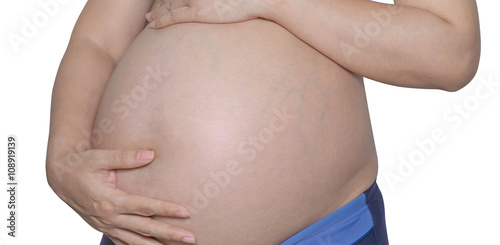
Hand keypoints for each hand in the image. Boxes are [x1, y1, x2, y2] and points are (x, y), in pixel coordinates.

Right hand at [46, 148, 195, 244]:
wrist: (60, 177)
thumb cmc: (82, 164)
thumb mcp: (101, 157)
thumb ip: (126, 157)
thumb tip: (151, 154)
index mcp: (110, 200)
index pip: (144, 207)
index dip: (166, 210)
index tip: (185, 212)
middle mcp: (109, 217)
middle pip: (145, 229)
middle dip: (170, 235)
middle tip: (191, 238)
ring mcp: (106, 226)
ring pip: (135, 241)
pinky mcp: (104, 228)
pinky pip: (123, 243)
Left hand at [146, 0, 272, 27]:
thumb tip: (211, 5)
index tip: (160, 1)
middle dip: (159, 3)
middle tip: (151, 11)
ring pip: (169, 5)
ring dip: (156, 12)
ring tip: (149, 18)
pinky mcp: (198, 11)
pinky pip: (174, 16)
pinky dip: (161, 20)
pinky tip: (153, 25)